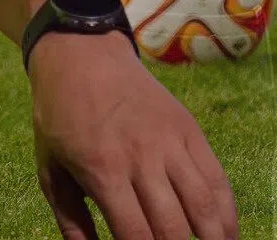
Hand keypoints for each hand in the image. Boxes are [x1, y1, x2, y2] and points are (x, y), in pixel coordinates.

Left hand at [28, 33, 237, 239]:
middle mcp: (142, 156)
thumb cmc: (59, 116)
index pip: (136, 235)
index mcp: (103, 169)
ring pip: (205, 206)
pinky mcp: (189, 129)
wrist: (82, 54)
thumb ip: (71, 222)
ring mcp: (170, 141)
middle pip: (174, 228)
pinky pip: (217, 179)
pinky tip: (225, 235)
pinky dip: (227, 213)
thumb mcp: (49, 169)